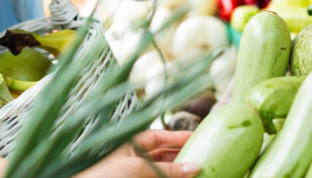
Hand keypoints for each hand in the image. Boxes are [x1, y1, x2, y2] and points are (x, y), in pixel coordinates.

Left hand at [76, 130, 198, 177]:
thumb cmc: (104, 174)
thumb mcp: (138, 167)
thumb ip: (167, 169)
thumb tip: (194, 167)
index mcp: (131, 144)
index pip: (161, 137)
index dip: (180, 137)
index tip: (202, 137)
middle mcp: (135, 157)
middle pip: (166, 155)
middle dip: (185, 157)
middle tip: (208, 159)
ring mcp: (138, 172)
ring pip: (165, 170)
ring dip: (181, 172)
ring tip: (203, 173)